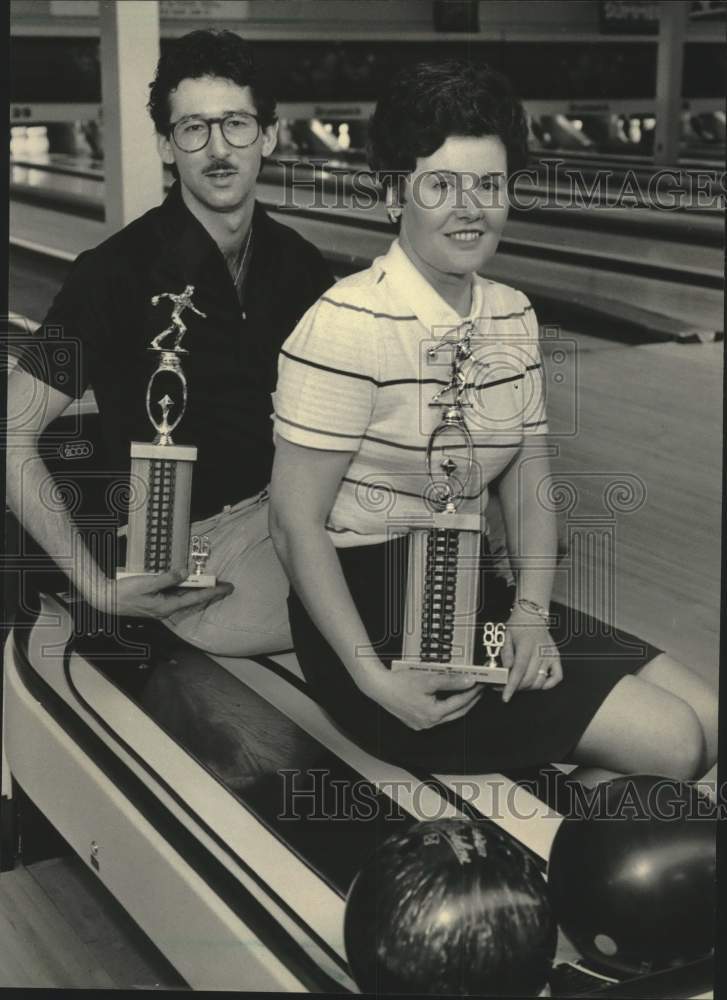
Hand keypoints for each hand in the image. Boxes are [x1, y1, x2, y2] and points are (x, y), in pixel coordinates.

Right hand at [91, 568, 232, 619]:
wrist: (106, 599)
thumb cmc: (124, 593)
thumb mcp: (146, 583)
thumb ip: (167, 578)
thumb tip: (185, 572)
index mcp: (167, 606)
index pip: (195, 598)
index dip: (213, 592)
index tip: (227, 588)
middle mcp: (166, 609)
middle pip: (193, 600)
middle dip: (210, 593)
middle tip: (227, 586)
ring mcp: (161, 606)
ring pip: (185, 598)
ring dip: (199, 592)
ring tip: (214, 585)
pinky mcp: (155, 602)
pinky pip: (176, 596)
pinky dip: (186, 590)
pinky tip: (190, 585)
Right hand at [359, 663, 483, 730]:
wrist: (379, 687)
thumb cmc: (400, 683)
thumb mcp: (429, 679)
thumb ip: (451, 681)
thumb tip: (469, 682)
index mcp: (434, 714)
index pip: (461, 703)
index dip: (472, 693)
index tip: (480, 684)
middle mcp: (429, 723)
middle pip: (456, 712)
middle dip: (469, 701)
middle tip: (478, 689)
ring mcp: (422, 724)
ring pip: (447, 715)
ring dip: (458, 705)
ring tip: (466, 693)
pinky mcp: (415, 722)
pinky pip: (436, 716)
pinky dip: (445, 708)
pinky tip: (447, 699)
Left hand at [500, 607, 561, 702]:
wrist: (532, 615)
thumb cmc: (518, 625)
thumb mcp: (506, 636)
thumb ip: (506, 654)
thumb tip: (507, 669)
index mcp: (527, 645)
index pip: (519, 671)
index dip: (511, 686)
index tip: (506, 696)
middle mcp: (540, 651)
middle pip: (529, 679)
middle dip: (516, 687)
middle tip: (506, 687)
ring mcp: (550, 655)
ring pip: (540, 681)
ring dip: (528, 687)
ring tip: (518, 683)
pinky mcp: (556, 657)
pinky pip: (557, 677)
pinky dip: (548, 684)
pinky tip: (537, 683)